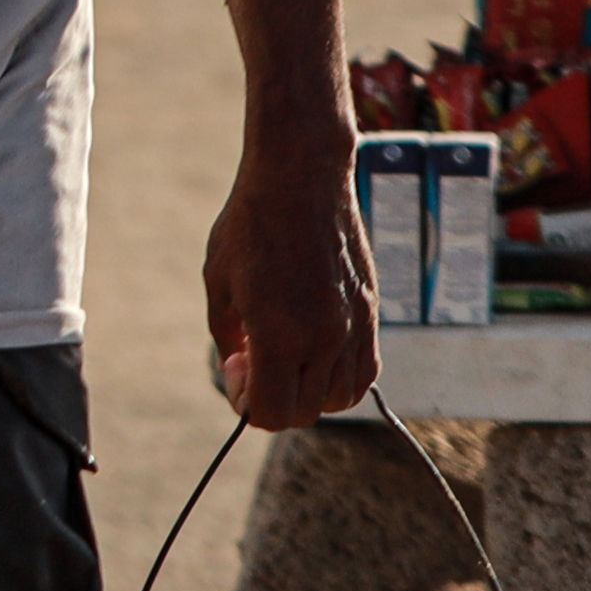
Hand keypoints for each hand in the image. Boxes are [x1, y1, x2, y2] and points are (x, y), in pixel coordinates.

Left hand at [203, 132, 379, 429]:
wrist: (301, 176)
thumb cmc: (250, 223)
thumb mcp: (219, 282)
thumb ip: (229, 337)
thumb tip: (242, 371)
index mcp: (279, 332)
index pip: (271, 413)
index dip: (245, 404)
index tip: (235, 369)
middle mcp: (323, 337)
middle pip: (302, 413)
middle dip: (271, 400)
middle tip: (252, 361)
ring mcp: (353, 327)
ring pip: (337, 399)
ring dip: (307, 392)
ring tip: (285, 355)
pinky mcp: (371, 313)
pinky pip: (364, 373)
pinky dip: (339, 379)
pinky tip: (315, 351)